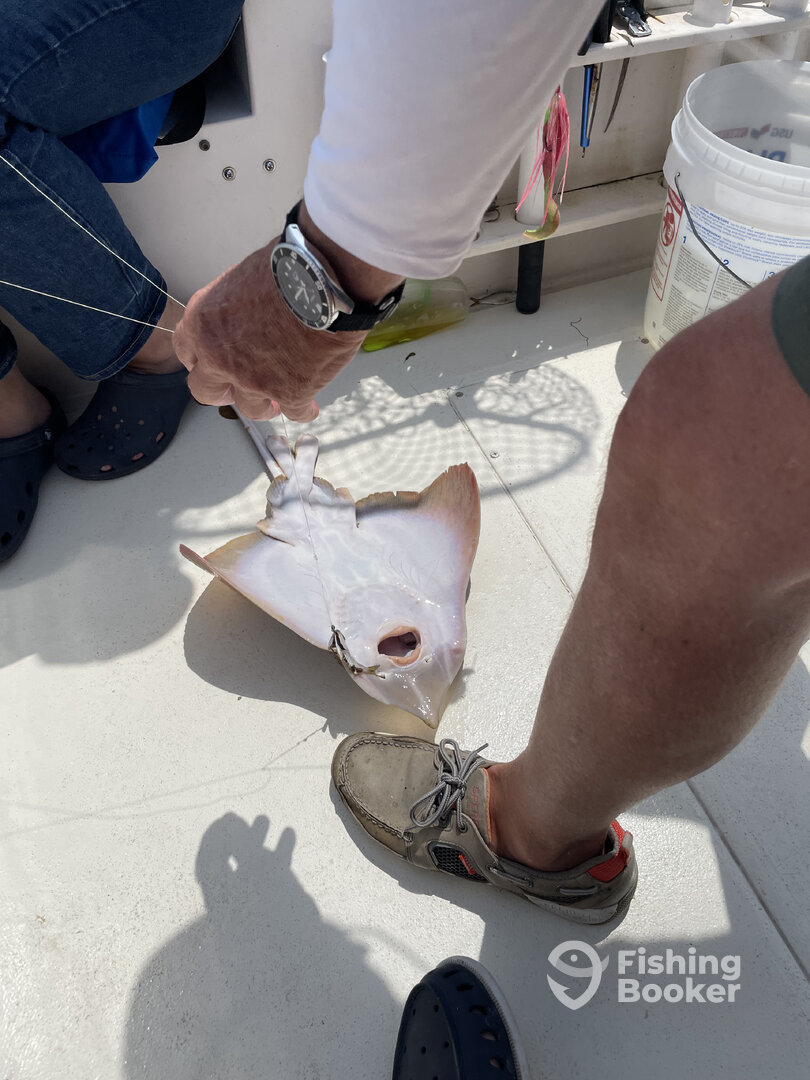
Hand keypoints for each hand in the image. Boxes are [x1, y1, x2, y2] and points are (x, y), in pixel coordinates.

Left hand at [173, 239, 366, 421]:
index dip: (203, 360)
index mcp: (203, 323)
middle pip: (207, 391)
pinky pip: (294, 412)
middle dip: (225, 392)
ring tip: (277, 401)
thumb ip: (234, 308)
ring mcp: (253, 380)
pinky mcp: (289, 392)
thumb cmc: (285, 266)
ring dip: (264, 405)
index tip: (215, 363)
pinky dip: (302, 409)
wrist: (320, 279)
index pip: (187, 352)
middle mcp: (220, 357)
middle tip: (240, 390)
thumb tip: (248, 315)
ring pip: (251, 409)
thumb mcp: (242, 279)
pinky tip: (309, 405)